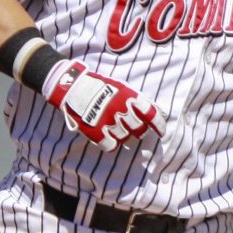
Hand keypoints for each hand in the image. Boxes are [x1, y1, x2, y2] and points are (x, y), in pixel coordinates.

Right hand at [45, 61, 162, 151]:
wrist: (72, 86)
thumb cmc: (99, 86)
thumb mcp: (121, 87)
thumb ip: (137, 100)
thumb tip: (158, 111)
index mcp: (129, 97)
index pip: (151, 114)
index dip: (159, 125)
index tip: (161, 132)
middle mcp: (120, 109)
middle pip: (139, 129)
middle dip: (139, 130)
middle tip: (134, 128)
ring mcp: (107, 121)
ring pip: (125, 137)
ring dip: (123, 135)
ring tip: (116, 128)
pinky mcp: (94, 131)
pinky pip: (110, 145)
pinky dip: (110, 143)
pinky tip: (107, 137)